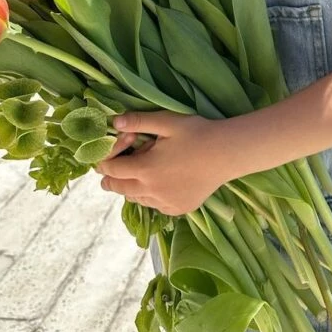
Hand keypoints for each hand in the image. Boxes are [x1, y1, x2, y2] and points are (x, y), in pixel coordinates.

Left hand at [94, 111, 229, 216]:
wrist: (226, 153)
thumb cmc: (196, 133)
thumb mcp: (166, 121)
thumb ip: (138, 121)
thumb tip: (114, 122)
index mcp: (145, 169)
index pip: (112, 170)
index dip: (104, 161)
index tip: (104, 157)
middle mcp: (152, 191)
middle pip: (120, 188)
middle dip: (111, 178)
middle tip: (109, 172)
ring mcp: (166, 203)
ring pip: (136, 199)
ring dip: (131, 187)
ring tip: (137, 173)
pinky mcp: (178, 209)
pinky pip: (155, 206)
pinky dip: (150, 196)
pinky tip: (159, 183)